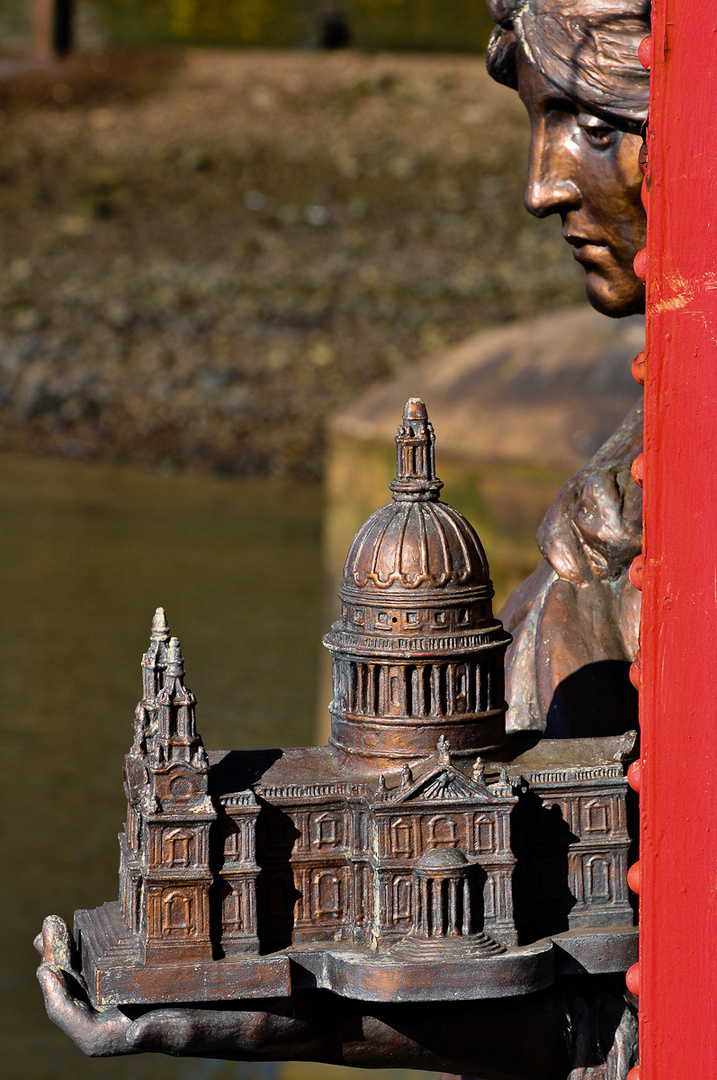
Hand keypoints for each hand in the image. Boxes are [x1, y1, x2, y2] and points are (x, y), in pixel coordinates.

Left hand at [34, 915, 321, 1059]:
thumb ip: (180, 1031)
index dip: (60, 1006)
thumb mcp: (237, 1026)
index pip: (91, 1034)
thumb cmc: (287, 1018)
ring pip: (114, 986)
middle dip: (62, 971)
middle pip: (94, 1004)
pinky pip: (145, 968)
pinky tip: (121, 920)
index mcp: (166, 1031)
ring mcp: (178, 999)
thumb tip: (125, 1028)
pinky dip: (122, 947)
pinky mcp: (195, 981)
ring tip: (65, 926)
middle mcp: (164, 1018)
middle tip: (47, 929)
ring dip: (84, 959)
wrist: (329, 1014)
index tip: (44, 967)